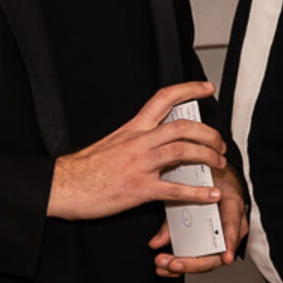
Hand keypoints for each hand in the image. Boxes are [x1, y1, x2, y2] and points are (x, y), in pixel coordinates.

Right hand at [48, 81, 226, 220]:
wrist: (62, 186)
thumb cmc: (83, 169)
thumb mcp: (111, 143)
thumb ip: (135, 140)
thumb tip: (155, 141)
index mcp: (132, 129)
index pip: (163, 99)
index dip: (188, 90)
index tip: (205, 88)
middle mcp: (138, 142)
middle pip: (182, 126)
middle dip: (208, 133)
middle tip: (220, 143)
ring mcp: (140, 164)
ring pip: (182, 151)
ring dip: (208, 156)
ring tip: (219, 163)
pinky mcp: (139, 188)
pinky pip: (175, 189)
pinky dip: (198, 192)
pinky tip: (210, 194)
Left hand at [151, 171, 248, 275]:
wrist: (222, 179)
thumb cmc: (213, 181)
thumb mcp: (196, 187)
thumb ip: (177, 210)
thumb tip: (156, 242)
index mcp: (232, 207)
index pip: (233, 226)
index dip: (230, 243)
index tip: (226, 257)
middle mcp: (233, 226)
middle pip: (219, 253)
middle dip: (194, 262)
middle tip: (174, 264)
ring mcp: (226, 238)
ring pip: (210, 260)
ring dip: (186, 266)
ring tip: (165, 266)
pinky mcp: (216, 243)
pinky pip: (204, 258)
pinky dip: (185, 264)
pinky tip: (168, 269)